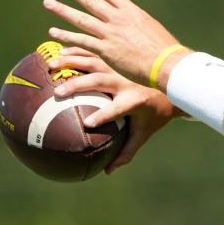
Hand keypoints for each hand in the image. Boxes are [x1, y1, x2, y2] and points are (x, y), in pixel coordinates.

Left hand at [43, 0, 179, 85]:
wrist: (166, 62)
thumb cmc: (165, 49)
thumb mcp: (153, 30)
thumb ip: (140, 26)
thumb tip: (139, 27)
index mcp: (132, 12)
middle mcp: (119, 19)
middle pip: (91, 1)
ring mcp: (110, 33)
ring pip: (81, 18)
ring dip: (63, 9)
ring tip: (48, 2)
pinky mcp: (105, 49)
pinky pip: (81, 40)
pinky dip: (66, 36)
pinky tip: (53, 32)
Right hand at [49, 47, 179, 173]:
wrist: (172, 81)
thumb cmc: (155, 113)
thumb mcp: (143, 133)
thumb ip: (127, 152)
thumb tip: (107, 171)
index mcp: (134, 101)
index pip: (117, 109)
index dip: (103, 115)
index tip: (88, 123)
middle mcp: (125, 82)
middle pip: (99, 81)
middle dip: (78, 86)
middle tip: (58, 93)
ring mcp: (120, 67)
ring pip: (93, 62)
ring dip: (71, 63)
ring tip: (51, 66)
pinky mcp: (116, 58)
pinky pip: (93, 53)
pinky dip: (76, 52)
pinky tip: (58, 52)